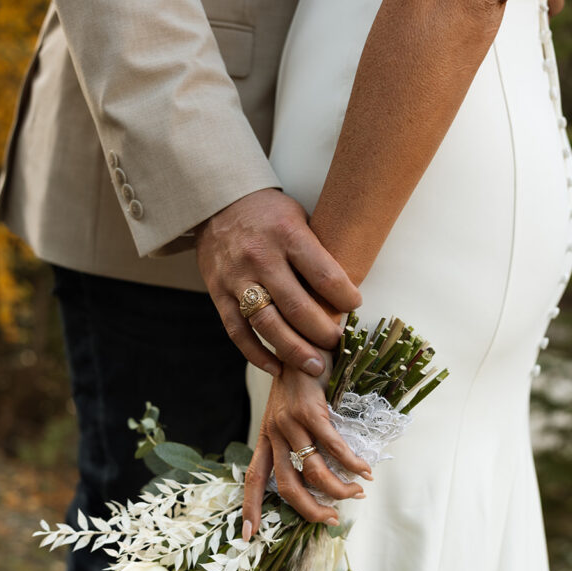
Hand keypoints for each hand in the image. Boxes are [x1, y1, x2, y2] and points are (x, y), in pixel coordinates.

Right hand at [195, 188, 361, 377]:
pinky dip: (257, 354)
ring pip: (267, 324)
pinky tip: (277, 368)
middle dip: (322, 332)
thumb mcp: (298, 218)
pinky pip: (238, 332)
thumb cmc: (267, 213)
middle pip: (297, 307)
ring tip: (314, 367)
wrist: (216, 202)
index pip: (324, 275)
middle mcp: (261, 258)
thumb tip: (345, 293)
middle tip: (338, 346)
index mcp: (287, 235)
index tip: (355, 307)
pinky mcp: (218, 294)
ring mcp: (237, 279)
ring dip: (294, 350)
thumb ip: (315, 253)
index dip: (345, 298)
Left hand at [241, 360, 372, 536]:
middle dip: (309, 509)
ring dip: (337, 488)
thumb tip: (322, 472)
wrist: (306, 341)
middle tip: (331, 518)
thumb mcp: (290, 411)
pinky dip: (350, 463)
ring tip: (356, 493)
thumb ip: (297, 439)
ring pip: (312, 470)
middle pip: (286, 485)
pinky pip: (332, 446)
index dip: (251, 507)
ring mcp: (290, 421)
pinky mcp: (310, 410)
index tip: (248, 535)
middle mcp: (274, 432)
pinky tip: (364, 471)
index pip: (254, 478)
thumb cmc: (304, 379)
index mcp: (267, 436)